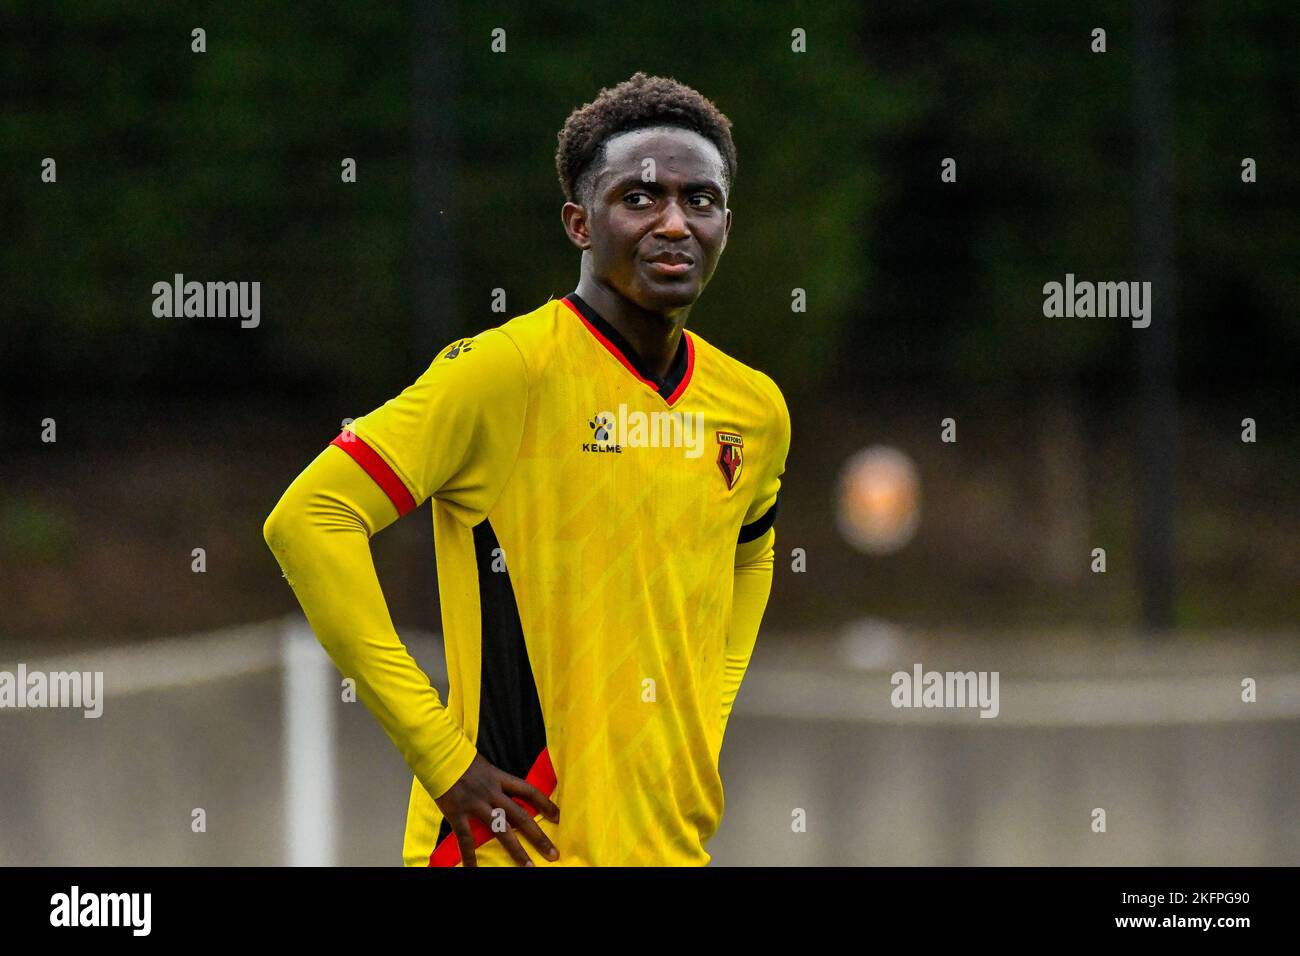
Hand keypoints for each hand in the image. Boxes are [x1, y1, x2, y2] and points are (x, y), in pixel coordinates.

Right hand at [434, 753, 559, 866]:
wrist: (437, 752)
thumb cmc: (458, 756)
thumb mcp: (483, 764)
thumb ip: (493, 779)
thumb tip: (501, 789)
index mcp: (499, 777)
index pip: (529, 791)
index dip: (545, 804)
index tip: (558, 816)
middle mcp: (492, 792)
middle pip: (521, 817)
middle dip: (539, 836)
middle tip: (553, 853)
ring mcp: (476, 804)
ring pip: (501, 830)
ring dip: (516, 850)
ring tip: (528, 866)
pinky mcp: (458, 812)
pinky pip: (466, 838)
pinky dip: (470, 856)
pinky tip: (474, 869)